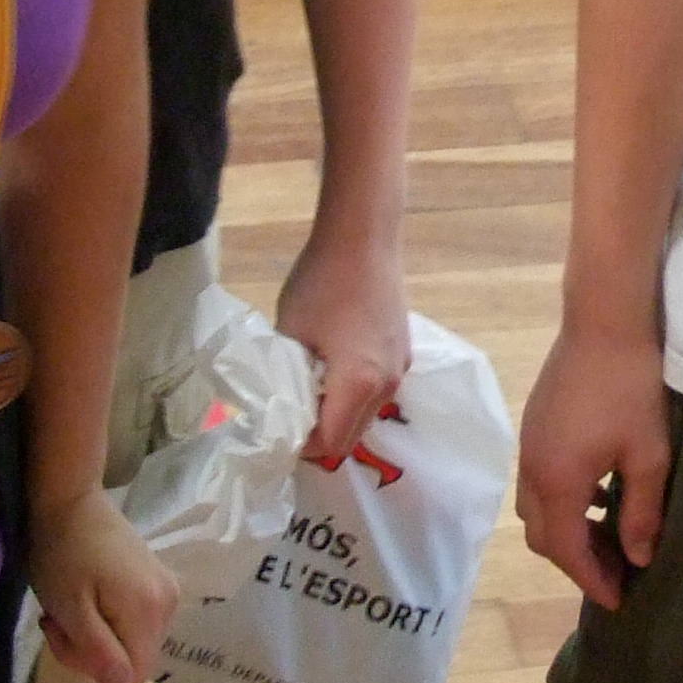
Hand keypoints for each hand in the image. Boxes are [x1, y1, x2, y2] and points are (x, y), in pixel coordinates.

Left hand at [32, 489, 175, 682]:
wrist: (70, 498)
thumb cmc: (62, 552)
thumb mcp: (71, 608)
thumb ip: (98, 651)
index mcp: (149, 612)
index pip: (131, 676)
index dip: (96, 668)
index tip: (66, 635)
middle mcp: (169, 604)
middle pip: (134, 659)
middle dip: (94, 651)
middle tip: (60, 620)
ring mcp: (167, 589)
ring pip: (134, 641)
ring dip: (100, 635)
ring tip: (72, 604)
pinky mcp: (158, 579)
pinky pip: (137, 621)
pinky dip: (110, 618)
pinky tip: (88, 595)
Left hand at [276, 220, 411, 462]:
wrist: (363, 237)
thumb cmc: (321, 283)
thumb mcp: (290, 333)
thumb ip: (286, 378)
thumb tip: (280, 405)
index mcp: (359, 385)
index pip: (330, 442)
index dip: (301, 445)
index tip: (278, 429)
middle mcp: (387, 385)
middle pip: (353, 434)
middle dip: (321, 433)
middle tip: (291, 413)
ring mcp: (400, 368)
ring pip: (367, 413)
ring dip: (340, 413)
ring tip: (312, 386)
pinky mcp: (404, 351)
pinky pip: (378, 389)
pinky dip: (356, 392)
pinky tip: (335, 364)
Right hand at [514, 320, 665, 607]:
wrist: (603, 320)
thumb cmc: (632, 387)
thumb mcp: (649, 455)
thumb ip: (642, 512)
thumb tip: (638, 558)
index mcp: (557, 482)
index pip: (567, 551)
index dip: (592, 581)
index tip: (619, 601)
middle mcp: (531, 469)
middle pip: (543, 536)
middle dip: (577, 562)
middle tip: (617, 572)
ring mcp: (527, 445)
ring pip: (536, 509)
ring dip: (567, 532)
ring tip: (609, 537)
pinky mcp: (534, 425)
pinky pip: (539, 482)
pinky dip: (563, 503)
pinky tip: (599, 494)